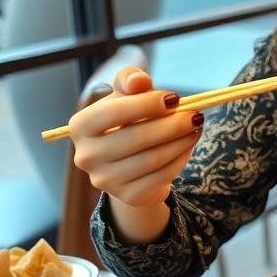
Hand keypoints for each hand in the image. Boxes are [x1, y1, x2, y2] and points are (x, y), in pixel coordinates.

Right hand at [70, 66, 201, 207]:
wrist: (129, 163)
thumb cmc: (127, 121)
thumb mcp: (125, 96)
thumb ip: (129, 80)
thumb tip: (139, 81)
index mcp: (80, 127)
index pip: (112, 113)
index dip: (146, 104)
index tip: (175, 98)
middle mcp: (86, 156)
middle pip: (135, 138)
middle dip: (172, 125)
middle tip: (196, 115)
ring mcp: (105, 180)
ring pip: (152, 159)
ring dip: (181, 142)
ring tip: (196, 128)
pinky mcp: (128, 196)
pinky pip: (161, 177)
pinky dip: (180, 159)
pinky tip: (188, 146)